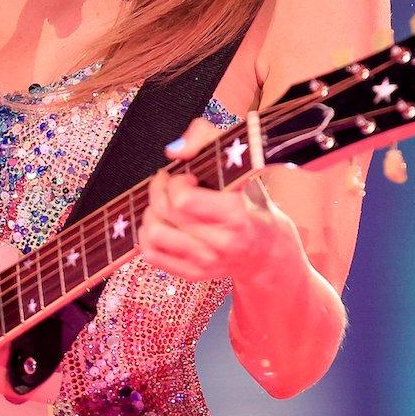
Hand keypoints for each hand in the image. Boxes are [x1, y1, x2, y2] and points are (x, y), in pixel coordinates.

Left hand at [138, 116, 303, 285]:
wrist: (266, 251)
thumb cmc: (252, 204)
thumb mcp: (241, 167)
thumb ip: (208, 140)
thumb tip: (174, 151)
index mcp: (236, 215)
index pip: (183, 200)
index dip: (176, 182)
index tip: (187, 177)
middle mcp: (220, 243)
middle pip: (164, 213)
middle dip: (158, 190)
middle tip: (167, 183)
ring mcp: (205, 263)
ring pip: (153, 235)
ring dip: (151, 213)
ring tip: (164, 205)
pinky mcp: (192, 275)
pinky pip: (152, 254)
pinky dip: (148, 235)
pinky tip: (162, 223)